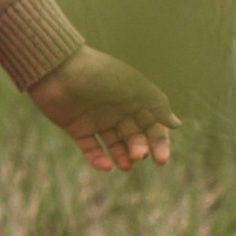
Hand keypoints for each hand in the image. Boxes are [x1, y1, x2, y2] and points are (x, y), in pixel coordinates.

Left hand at [28, 46, 176, 171]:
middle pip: (135, 138)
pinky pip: (91, 149)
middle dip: (139, 150)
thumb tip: (176, 125)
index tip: (161, 160)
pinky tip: (106, 166)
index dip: (160, 144)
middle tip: (137, 155)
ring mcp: (97, 120)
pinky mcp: (77, 128)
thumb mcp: (135, 89)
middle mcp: (117, 111)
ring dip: (122, 157)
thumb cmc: (101, 75)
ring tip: (125, 164)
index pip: (153, 126)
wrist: (58, 69)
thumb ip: (157, 106)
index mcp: (134, 100)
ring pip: (115, 146)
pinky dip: (99, 160)